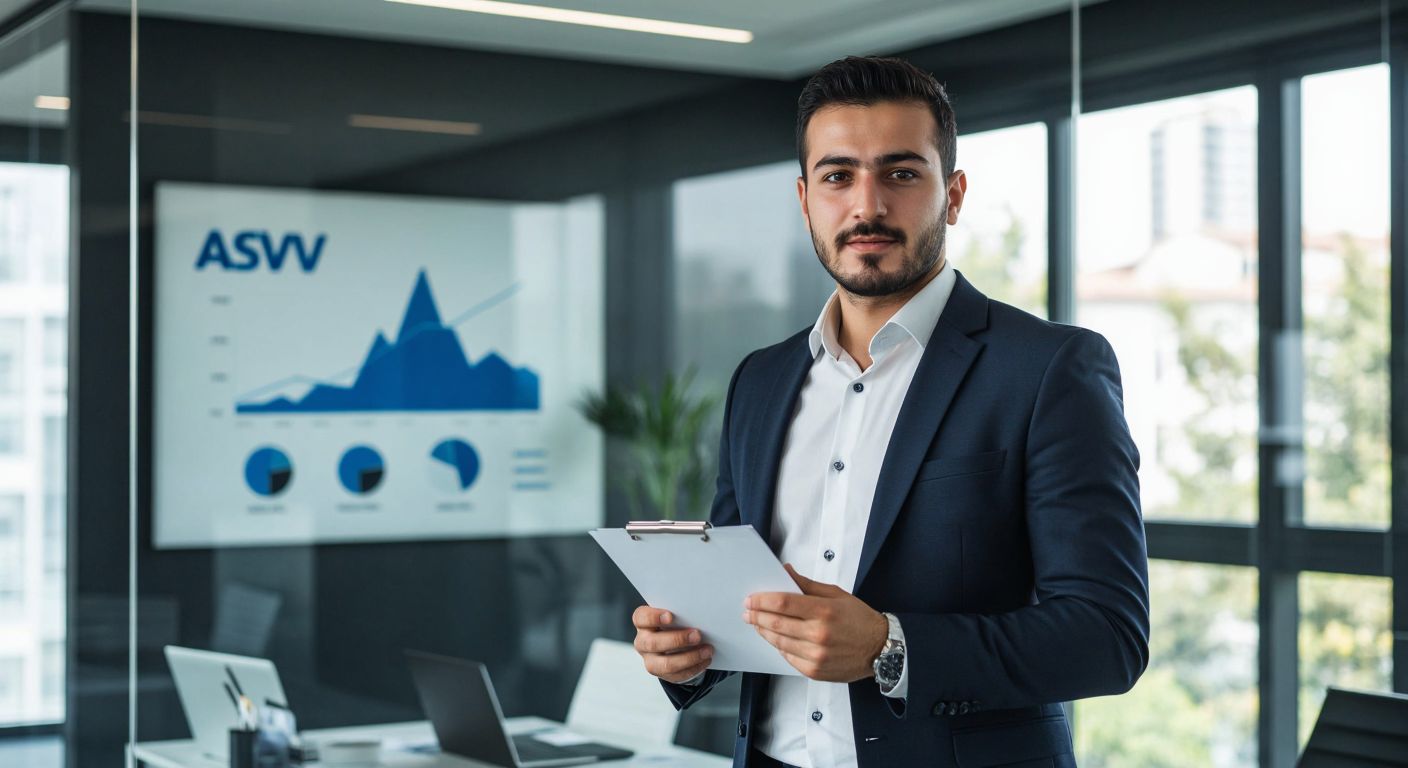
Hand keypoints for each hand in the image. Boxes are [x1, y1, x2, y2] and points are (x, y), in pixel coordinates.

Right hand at [632, 606, 713, 683]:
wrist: (674, 643)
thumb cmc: (673, 624)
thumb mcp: (673, 615)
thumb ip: (679, 614)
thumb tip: (697, 613)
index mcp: (643, 623)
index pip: (641, 618)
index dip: (653, 617)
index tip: (670, 616)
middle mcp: (643, 642)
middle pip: (653, 643)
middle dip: (677, 640)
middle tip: (697, 635)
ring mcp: (651, 660)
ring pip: (665, 664)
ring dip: (689, 658)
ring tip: (707, 651)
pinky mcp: (661, 674)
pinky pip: (677, 675)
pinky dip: (694, 668)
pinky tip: (705, 660)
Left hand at [744, 564, 887, 681]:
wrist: (880, 649)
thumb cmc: (859, 619)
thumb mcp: (836, 594)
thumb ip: (807, 584)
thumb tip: (785, 572)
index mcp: (824, 611)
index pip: (783, 603)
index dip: (762, 600)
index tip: (751, 598)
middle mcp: (819, 634)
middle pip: (777, 624)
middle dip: (757, 616)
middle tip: (747, 611)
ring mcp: (816, 655)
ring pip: (779, 642)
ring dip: (764, 632)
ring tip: (757, 624)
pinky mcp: (815, 670)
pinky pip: (788, 658)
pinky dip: (779, 647)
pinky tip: (776, 639)